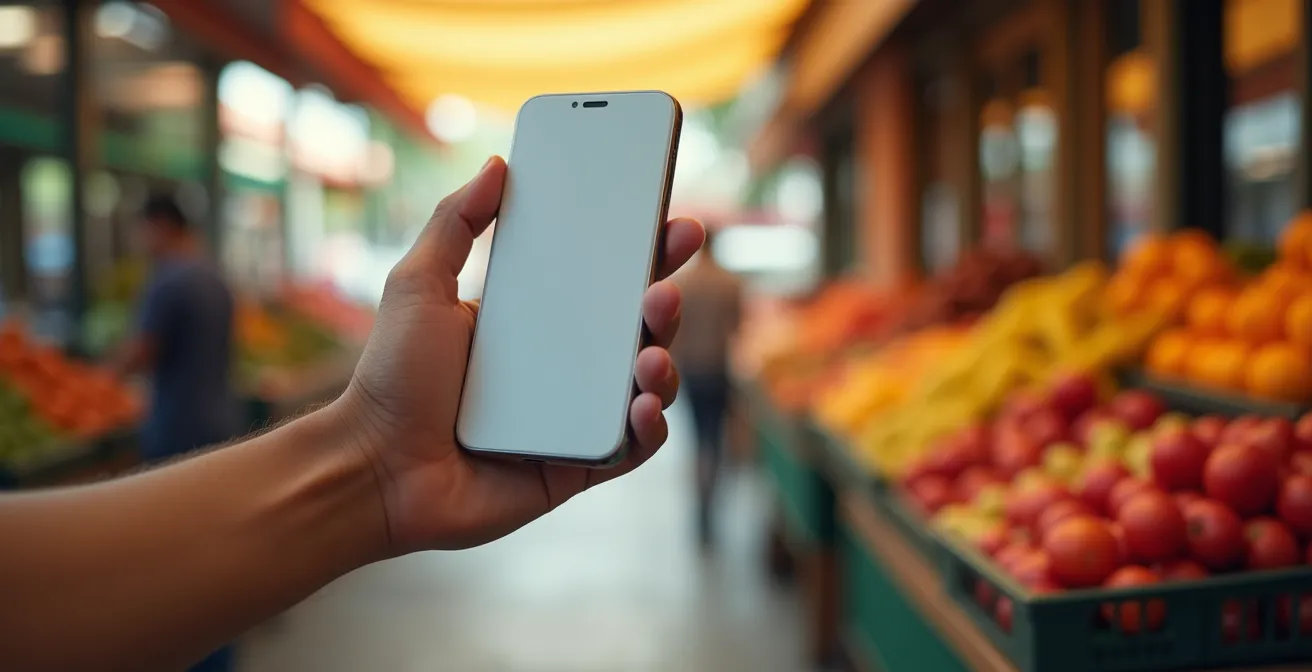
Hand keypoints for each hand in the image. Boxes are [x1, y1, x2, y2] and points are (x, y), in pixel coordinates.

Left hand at [339, 156, 703, 552]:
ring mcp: (576, 415)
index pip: (603, 277)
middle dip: (664, 301)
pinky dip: (650, 426)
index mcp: (536, 318)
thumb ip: (455, 222)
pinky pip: (633, 446)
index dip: (643, 249)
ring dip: (663, 363)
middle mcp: (565, 364)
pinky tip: (643, 405)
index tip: (667, 219)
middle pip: (636, 326)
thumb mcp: (419, 284)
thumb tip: (498, 164)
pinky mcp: (579, 465)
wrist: (374, 468)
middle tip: (664, 285)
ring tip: (649, 353)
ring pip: (646, 384)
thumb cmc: (392, 378)